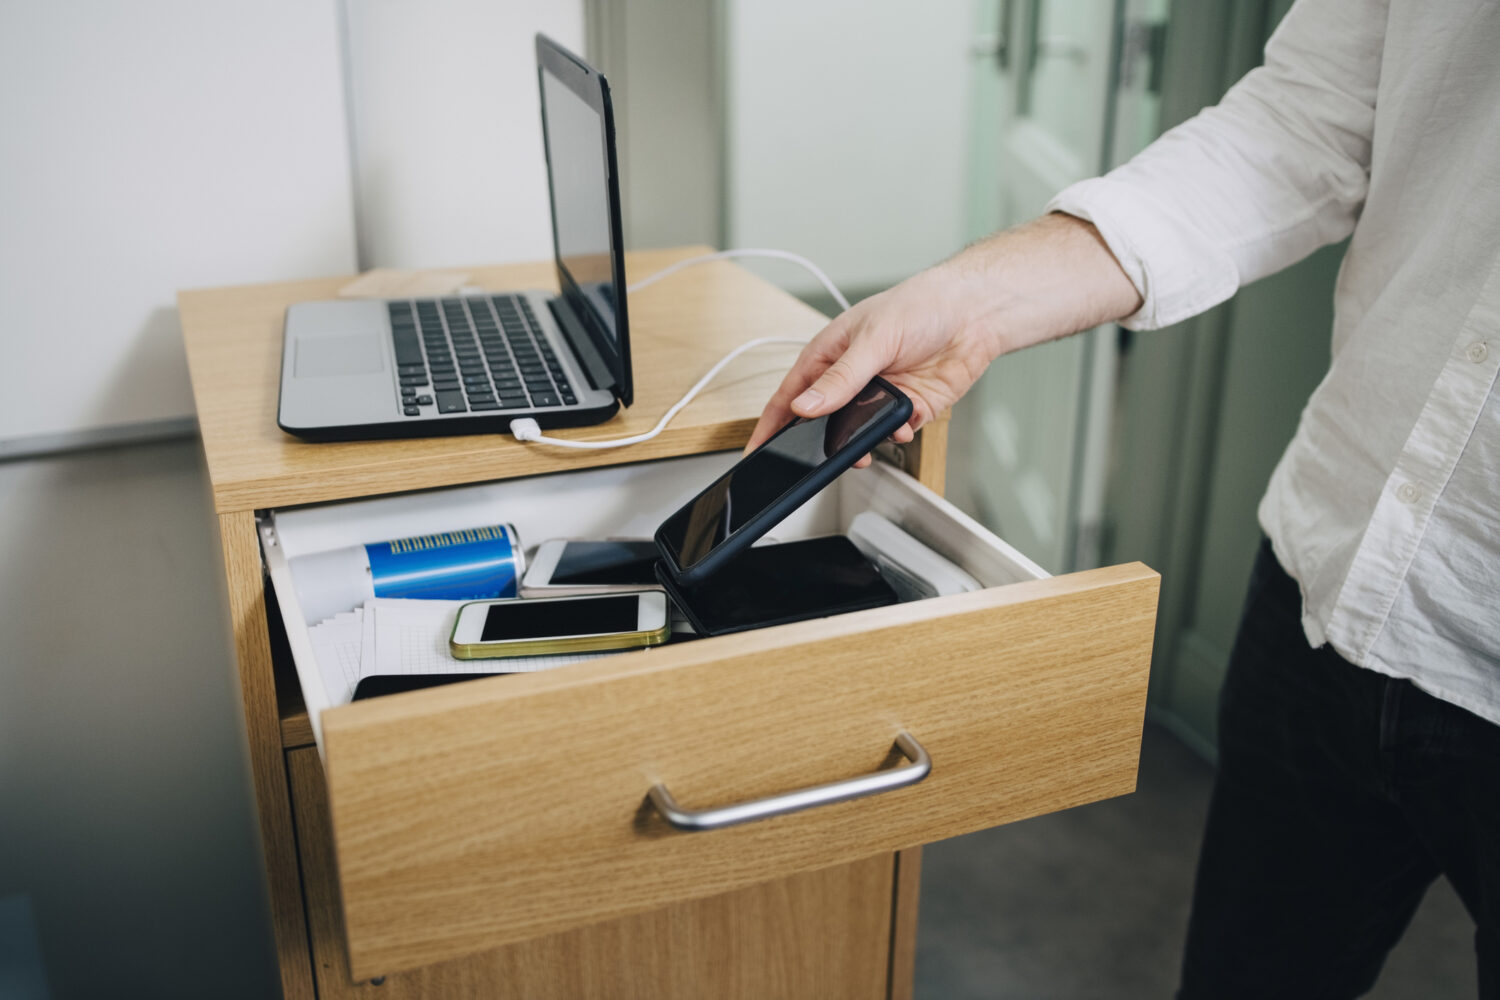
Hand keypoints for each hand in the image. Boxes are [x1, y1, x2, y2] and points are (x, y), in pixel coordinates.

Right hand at [745, 266, 995, 461]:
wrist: (974, 313)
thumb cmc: (920, 306)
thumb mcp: (872, 339)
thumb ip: (840, 378)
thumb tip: (805, 406)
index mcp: (829, 355)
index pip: (790, 396)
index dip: (770, 425)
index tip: (758, 452)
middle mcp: (850, 378)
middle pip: (821, 422)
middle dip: (820, 443)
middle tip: (819, 459)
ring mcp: (877, 395)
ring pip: (856, 434)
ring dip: (861, 443)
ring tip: (866, 447)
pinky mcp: (907, 408)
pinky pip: (891, 433)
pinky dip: (895, 435)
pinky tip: (903, 425)